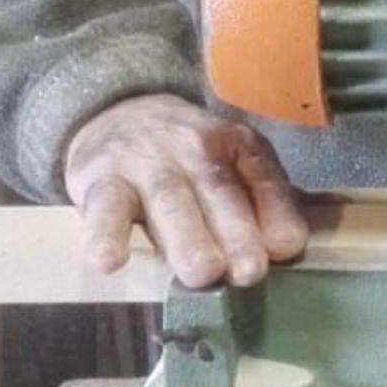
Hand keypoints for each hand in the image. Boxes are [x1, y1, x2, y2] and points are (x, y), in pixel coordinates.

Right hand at [64, 93, 308, 287]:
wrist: (116, 113)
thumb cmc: (185, 158)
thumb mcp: (228, 164)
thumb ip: (257, 200)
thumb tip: (285, 247)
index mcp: (234, 143)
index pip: (261, 175)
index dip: (276, 211)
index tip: (286, 247)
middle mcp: (192, 146)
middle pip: (218, 189)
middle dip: (236, 232)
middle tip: (249, 272)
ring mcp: (145, 161)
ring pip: (169, 199)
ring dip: (187, 238)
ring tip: (203, 273)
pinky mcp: (100, 180)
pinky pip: (104, 208)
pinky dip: (105, 235)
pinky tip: (108, 262)